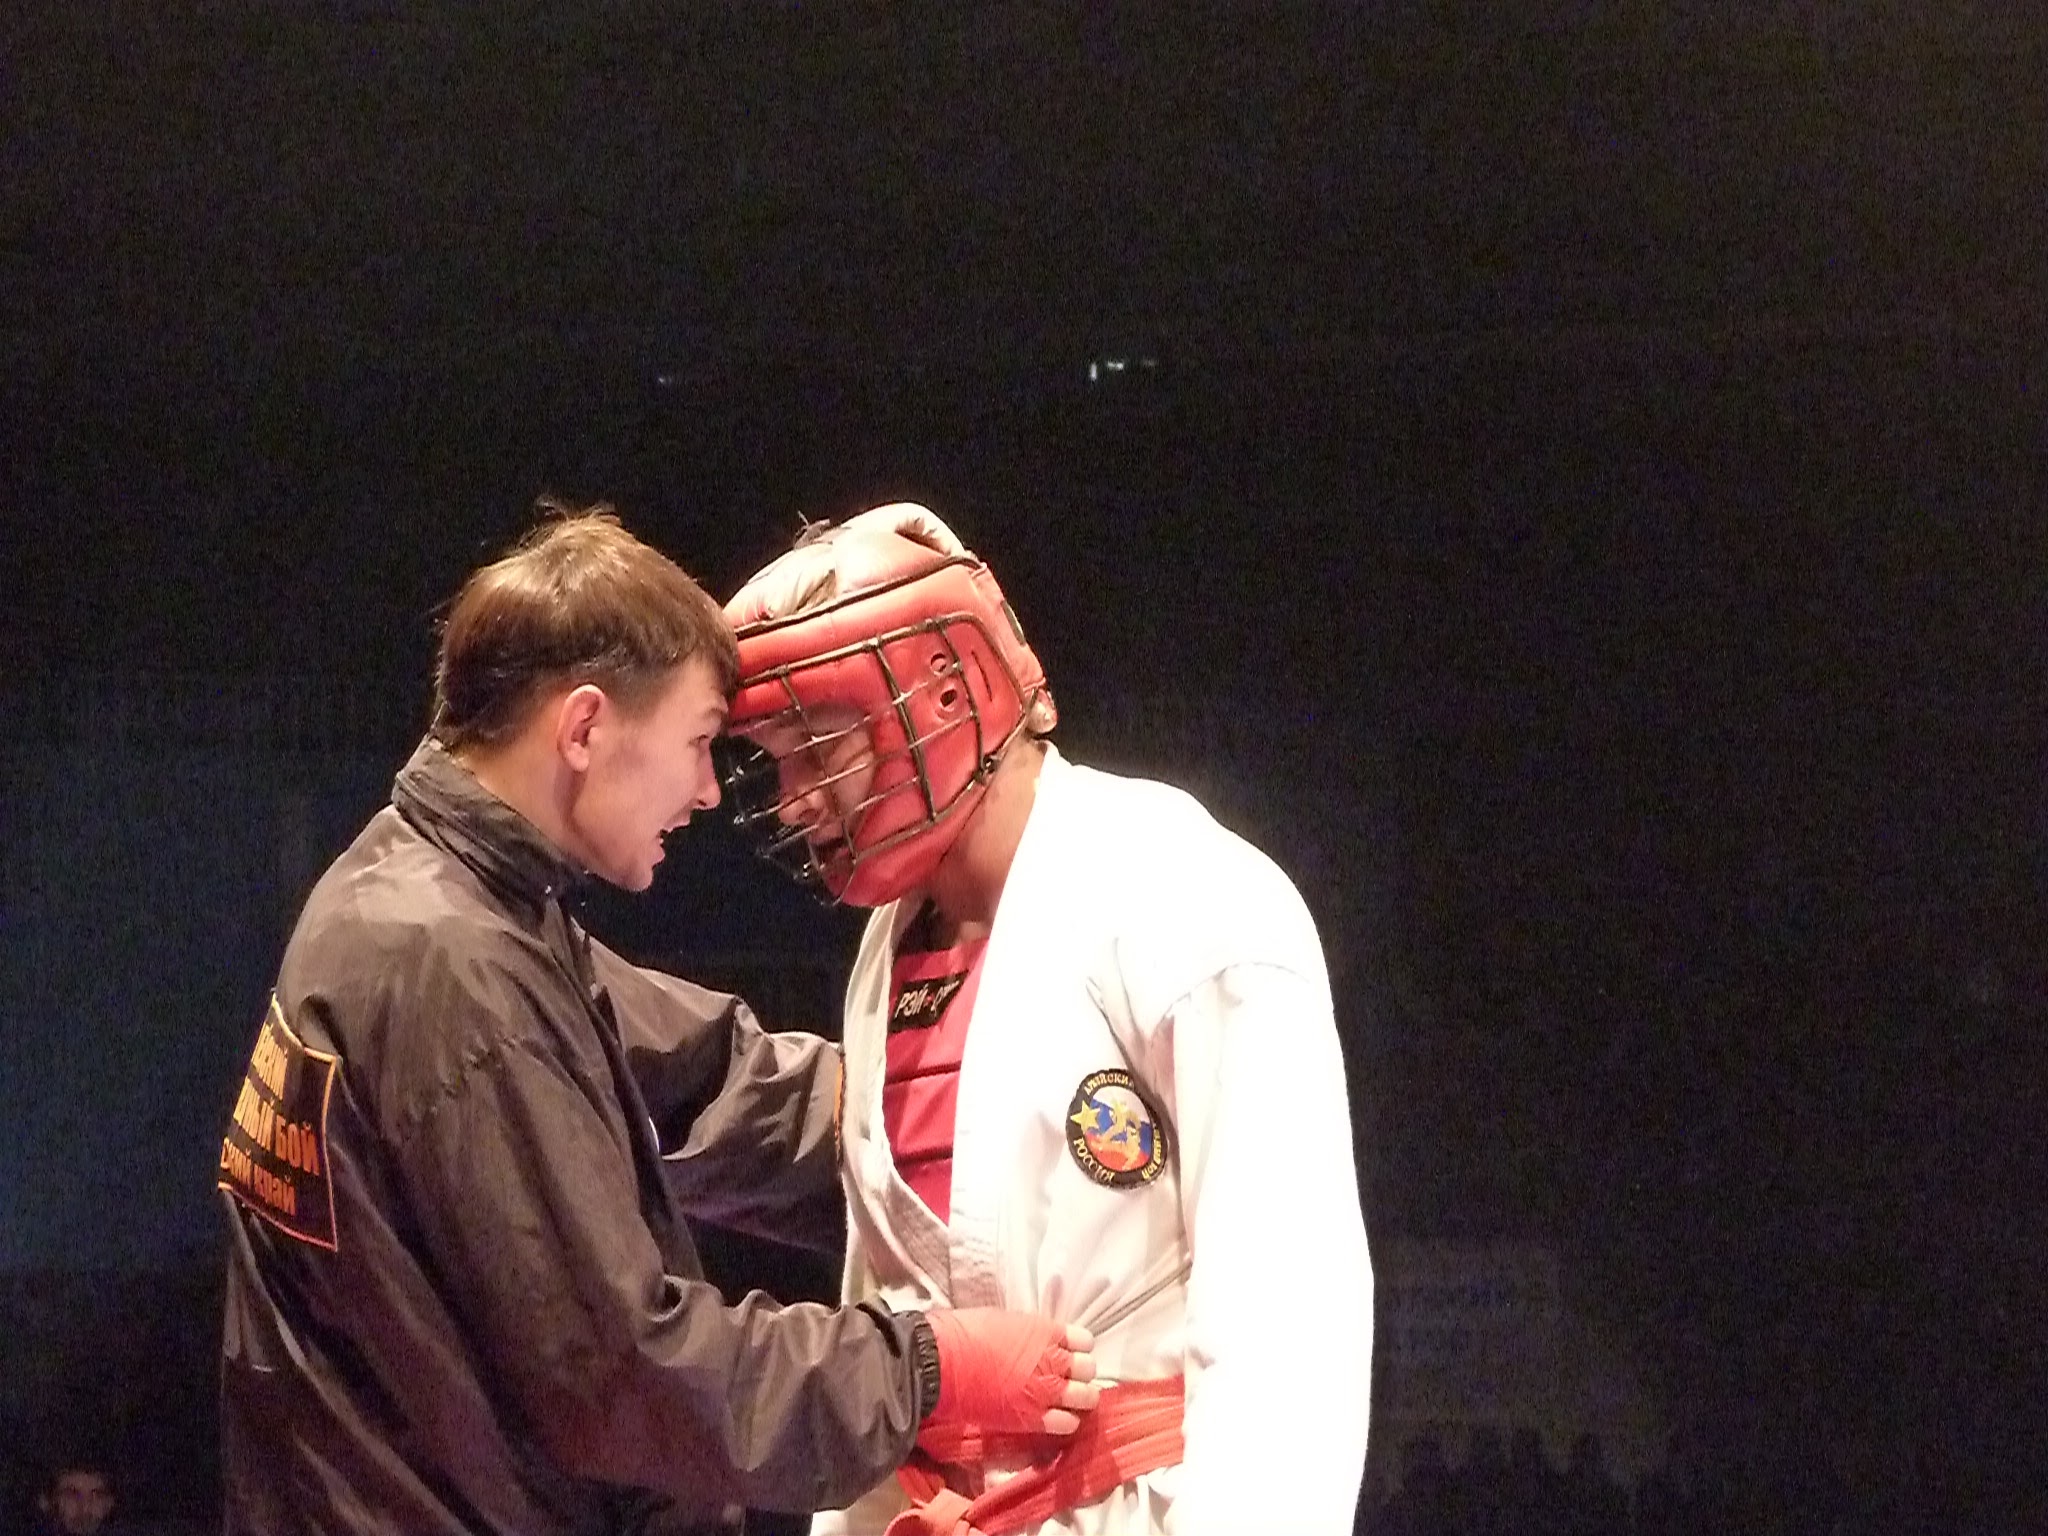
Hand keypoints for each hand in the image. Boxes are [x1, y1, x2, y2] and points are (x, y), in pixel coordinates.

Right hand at [920, 1310, 1097, 1452]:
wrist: (940, 1362)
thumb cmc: (964, 1334)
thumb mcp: (1005, 1321)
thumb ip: (1029, 1334)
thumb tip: (1034, 1342)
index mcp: (1046, 1331)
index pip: (1084, 1341)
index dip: (1078, 1348)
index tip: (1069, 1353)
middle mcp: (1053, 1360)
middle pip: (1089, 1369)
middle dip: (1081, 1374)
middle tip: (1067, 1378)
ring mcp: (1045, 1391)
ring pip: (1087, 1397)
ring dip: (1080, 1399)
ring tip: (1066, 1401)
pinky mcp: (1032, 1418)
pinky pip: (1067, 1424)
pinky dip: (1067, 1422)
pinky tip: (1055, 1419)